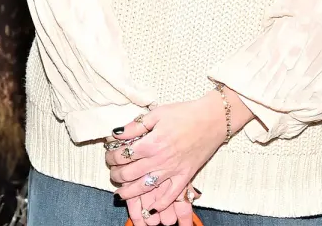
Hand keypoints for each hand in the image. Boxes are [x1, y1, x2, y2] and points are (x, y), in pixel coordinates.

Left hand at [106, 92, 236, 221]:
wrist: (212, 119)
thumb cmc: (185, 113)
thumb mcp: (157, 114)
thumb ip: (135, 126)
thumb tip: (116, 133)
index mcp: (151, 143)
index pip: (122, 155)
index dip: (111, 156)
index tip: (109, 154)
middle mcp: (159, 160)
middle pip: (129, 174)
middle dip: (115, 175)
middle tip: (113, 172)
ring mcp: (172, 171)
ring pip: (144, 188)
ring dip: (128, 192)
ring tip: (120, 192)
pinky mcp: (184, 177)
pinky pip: (170, 196)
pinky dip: (160, 204)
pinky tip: (151, 207)